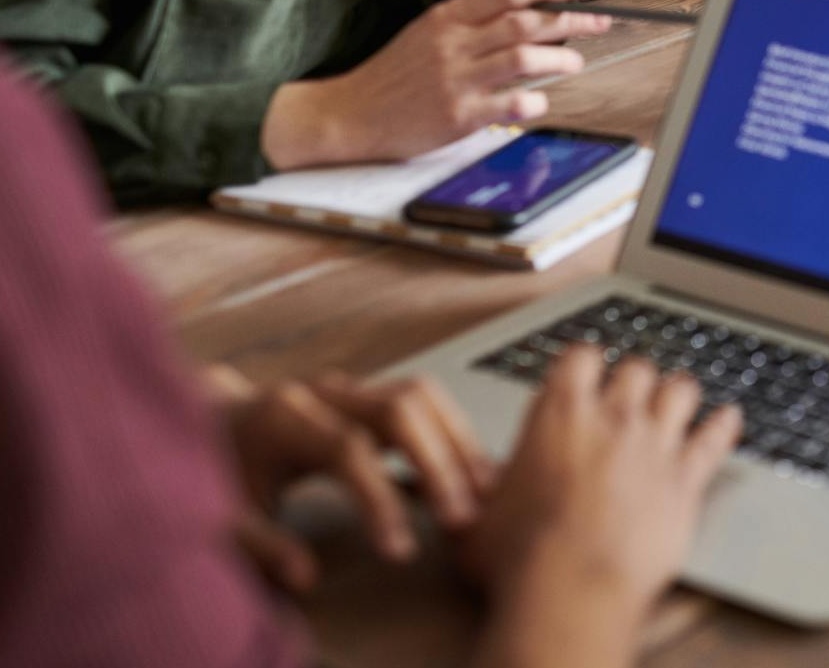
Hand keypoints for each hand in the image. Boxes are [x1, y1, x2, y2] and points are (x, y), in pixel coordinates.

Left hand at [218, 369, 494, 592]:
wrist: (208, 424)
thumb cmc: (214, 473)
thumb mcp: (221, 517)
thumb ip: (262, 546)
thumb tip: (306, 577)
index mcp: (282, 419)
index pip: (348, 450)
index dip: (379, 500)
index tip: (400, 551)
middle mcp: (323, 393)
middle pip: (400, 407)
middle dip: (438, 462)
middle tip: (461, 517)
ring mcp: (349, 389)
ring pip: (421, 396)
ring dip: (456, 442)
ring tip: (483, 492)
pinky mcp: (367, 397)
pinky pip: (422, 404)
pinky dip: (451, 435)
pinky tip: (470, 475)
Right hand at [260, 0, 610, 168]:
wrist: (347, 114)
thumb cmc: (393, 73)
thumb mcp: (425, 32)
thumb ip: (469, 22)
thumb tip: (523, 14)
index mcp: (447, 18)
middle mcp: (454, 44)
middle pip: (525, 23)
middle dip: (571, 20)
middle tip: (600, 22)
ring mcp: (456, 80)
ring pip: (524, 59)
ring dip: (559, 59)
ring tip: (573, 62)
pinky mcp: (457, 116)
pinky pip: (509, 105)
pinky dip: (533, 102)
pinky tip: (538, 101)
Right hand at [465, 349, 740, 632]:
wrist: (570, 590)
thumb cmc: (518, 560)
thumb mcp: (477, 520)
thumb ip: (481, 496)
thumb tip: (457, 501)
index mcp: (559, 414)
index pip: (579, 357)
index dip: (584, 364)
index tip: (585, 373)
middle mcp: (612, 418)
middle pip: (637, 367)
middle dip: (634, 379)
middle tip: (630, 395)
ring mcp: (654, 444)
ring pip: (680, 390)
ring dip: (678, 394)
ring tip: (677, 400)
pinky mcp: (687, 478)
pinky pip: (715, 437)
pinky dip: (724, 426)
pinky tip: (729, 420)